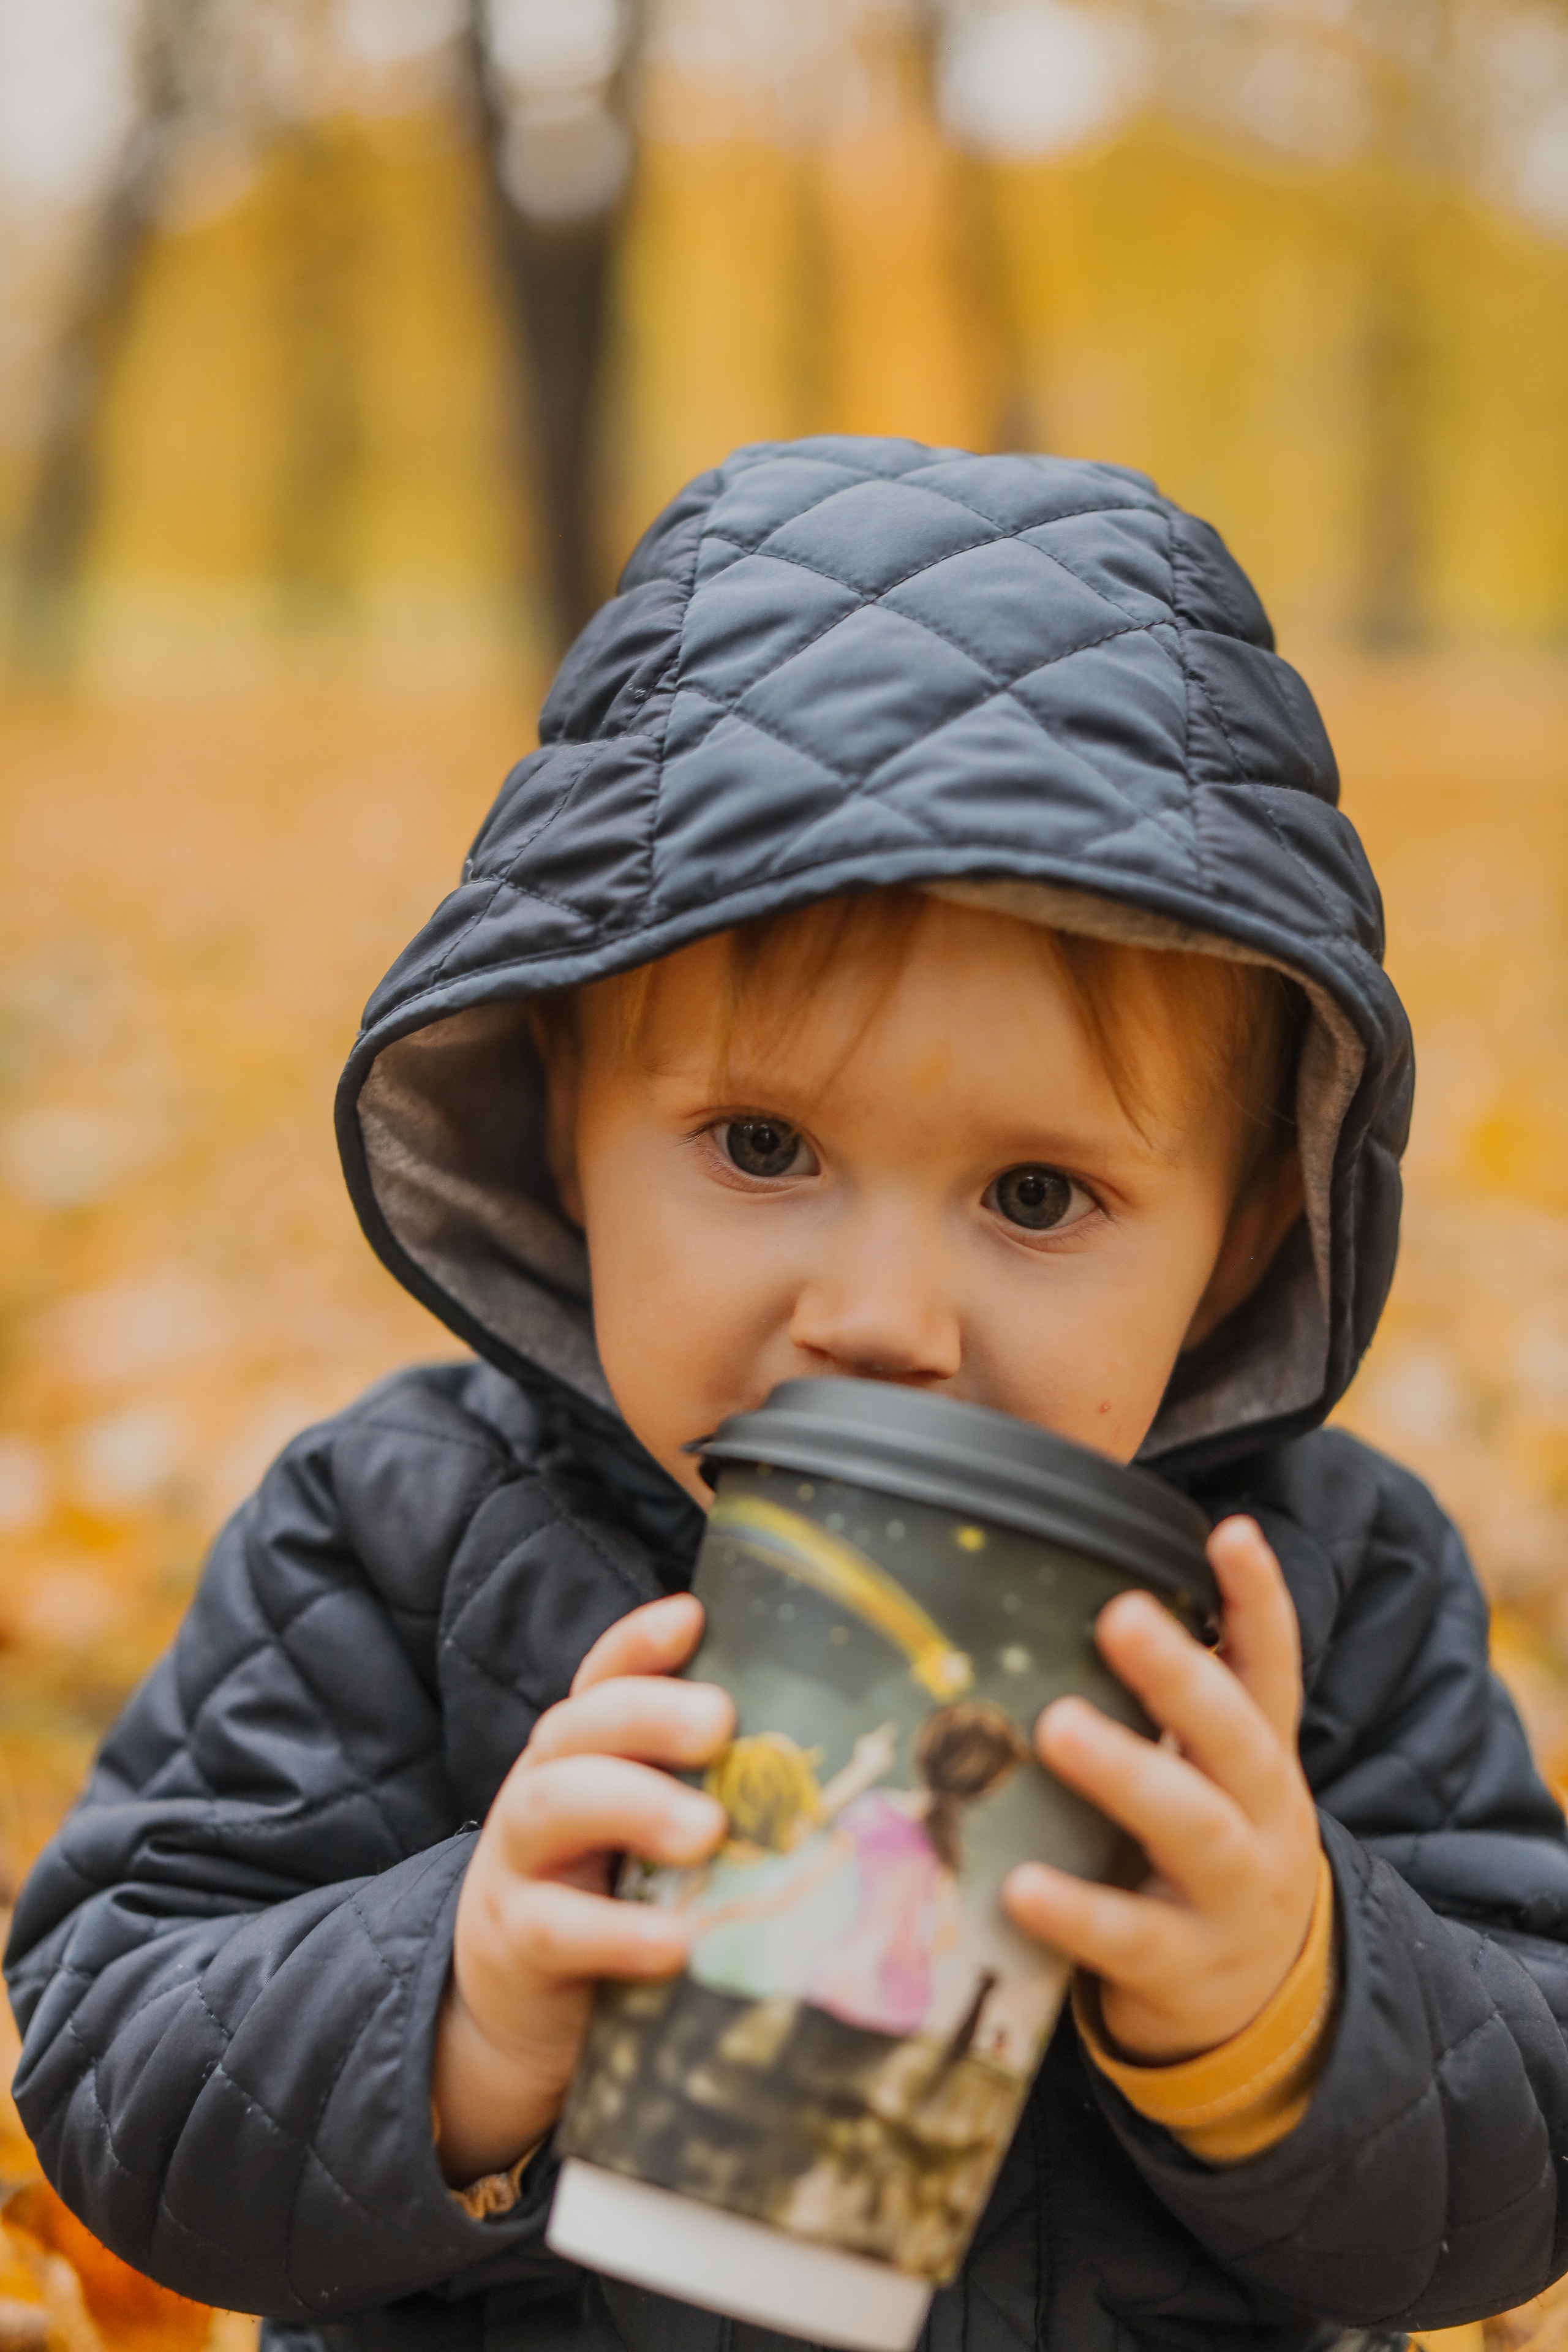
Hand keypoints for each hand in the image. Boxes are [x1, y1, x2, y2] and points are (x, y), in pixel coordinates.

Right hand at [431, 1593, 731, 2182]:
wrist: (510, 2015)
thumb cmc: (611, 1899)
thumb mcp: (650, 1833)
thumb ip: (712, 1790)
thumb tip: (839, 1760)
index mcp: (585, 1752)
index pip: (603, 1678)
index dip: (640, 1643)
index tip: (693, 1616)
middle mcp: (544, 1787)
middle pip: (579, 1726)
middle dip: (649, 1714)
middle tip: (720, 1724)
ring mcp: (520, 1863)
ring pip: (552, 1806)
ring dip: (634, 1806)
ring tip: (706, 1832)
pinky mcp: (515, 1945)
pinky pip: (556, 1928)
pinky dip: (617, 1933)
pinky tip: (675, 1943)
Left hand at [1003, 1515, 1320, 2061]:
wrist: (1264, 2008)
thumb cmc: (1208, 1854)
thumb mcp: (1217, 1777)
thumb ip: (1174, 1700)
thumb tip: (1076, 1590)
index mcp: (1263, 1759)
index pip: (1272, 1667)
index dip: (1259, 1600)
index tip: (1232, 1532)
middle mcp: (1262, 1817)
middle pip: (1235, 1737)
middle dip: (1180, 1674)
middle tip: (1117, 1615)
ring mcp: (1232, 1896)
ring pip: (1191, 1827)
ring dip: (1125, 1773)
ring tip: (1057, 1728)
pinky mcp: (1184, 1967)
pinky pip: (1130, 1935)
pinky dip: (1076, 1910)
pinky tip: (1019, 1884)